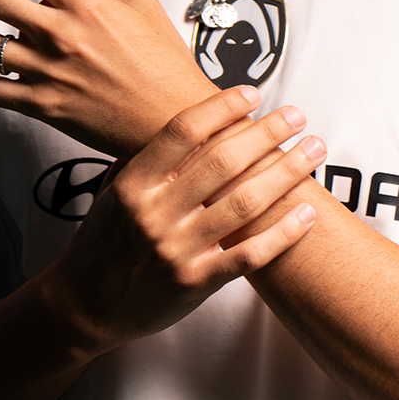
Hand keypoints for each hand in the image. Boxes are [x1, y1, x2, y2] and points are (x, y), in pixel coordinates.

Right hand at [45, 88, 325, 354]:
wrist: (84, 306)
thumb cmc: (104, 240)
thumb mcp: (114, 190)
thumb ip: (148, 157)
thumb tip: (193, 116)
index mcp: (133, 183)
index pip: (183, 131)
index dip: (221, 107)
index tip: (253, 93)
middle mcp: (154, 214)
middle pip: (222, 161)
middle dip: (266, 132)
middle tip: (298, 115)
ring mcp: (175, 250)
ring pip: (243, 204)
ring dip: (285, 172)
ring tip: (314, 150)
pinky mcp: (194, 284)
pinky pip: (248, 255)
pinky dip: (282, 233)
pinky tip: (307, 214)